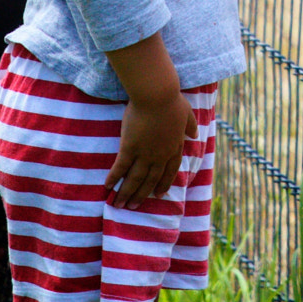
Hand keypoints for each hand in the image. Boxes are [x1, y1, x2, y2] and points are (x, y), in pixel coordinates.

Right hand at [105, 90, 197, 204]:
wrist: (157, 95)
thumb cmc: (171, 100)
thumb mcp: (186, 113)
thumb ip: (190, 125)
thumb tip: (195, 134)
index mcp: (174, 147)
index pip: (170, 171)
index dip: (164, 183)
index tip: (159, 194)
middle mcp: (160, 155)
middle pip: (151, 180)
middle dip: (142, 195)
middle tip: (133, 206)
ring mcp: (145, 153)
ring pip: (135, 179)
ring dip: (127, 193)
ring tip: (119, 204)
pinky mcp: (129, 148)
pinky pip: (121, 167)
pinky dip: (114, 178)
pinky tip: (107, 187)